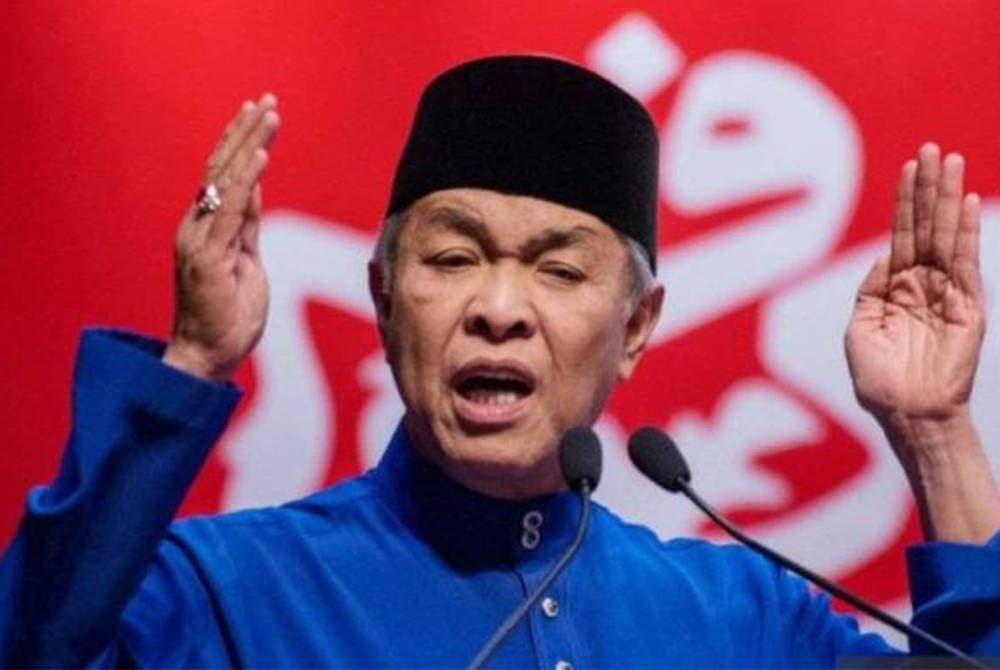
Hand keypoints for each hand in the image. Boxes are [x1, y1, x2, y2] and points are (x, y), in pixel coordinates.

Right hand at [163, 94, 279, 382]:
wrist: (207, 357)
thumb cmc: (228, 315)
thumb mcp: (245, 261)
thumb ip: (246, 225)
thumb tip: (255, 189)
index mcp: (206, 228)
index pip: (224, 175)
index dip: (241, 141)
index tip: (260, 112)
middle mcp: (197, 226)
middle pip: (222, 167)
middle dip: (245, 131)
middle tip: (267, 99)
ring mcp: (200, 240)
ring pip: (225, 181)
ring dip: (249, 144)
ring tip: (267, 113)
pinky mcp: (209, 257)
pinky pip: (231, 212)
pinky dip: (246, 182)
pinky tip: (260, 156)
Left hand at [846, 143, 983, 429]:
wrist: (906, 414)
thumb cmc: (878, 380)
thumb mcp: (860, 329)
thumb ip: (870, 290)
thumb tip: (884, 257)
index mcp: (895, 289)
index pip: (903, 234)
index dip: (905, 201)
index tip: (909, 167)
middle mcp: (922, 285)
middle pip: (926, 226)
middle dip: (928, 188)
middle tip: (931, 148)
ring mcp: (946, 294)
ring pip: (946, 236)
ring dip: (948, 199)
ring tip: (950, 161)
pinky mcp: (966, 308)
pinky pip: (965, 264)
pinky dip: (965, 234)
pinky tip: (966, 204)